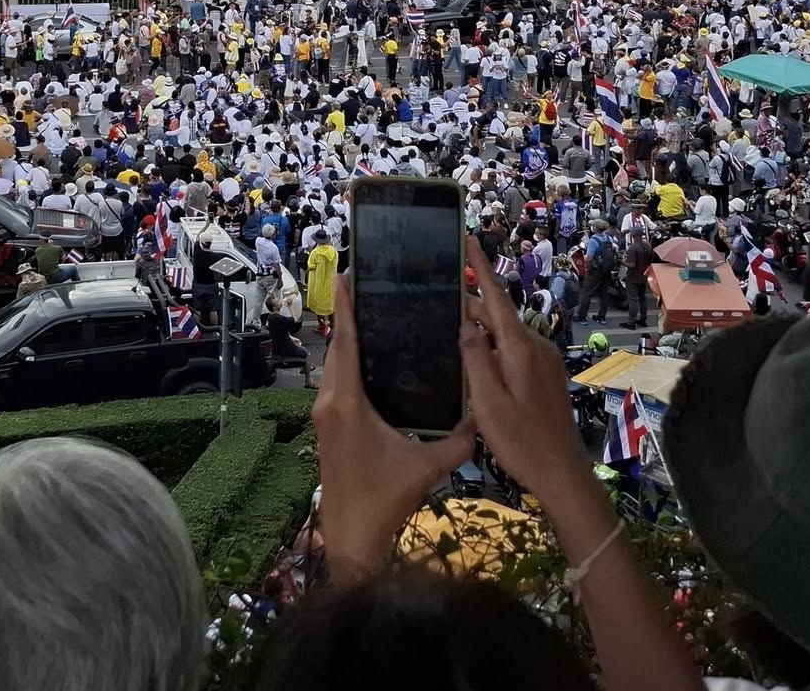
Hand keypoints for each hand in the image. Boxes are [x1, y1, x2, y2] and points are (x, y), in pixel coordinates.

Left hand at [312, 272, 472, 578]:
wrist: (350, 535)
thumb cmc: (384, 498)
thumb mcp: (427, 467)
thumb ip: (459, 440)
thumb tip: (484, 414)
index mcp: (346, 402)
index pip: (344, 342)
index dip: (345, 308)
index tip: (346, 275)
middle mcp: (329, 401)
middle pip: (337, 348)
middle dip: (349, 317)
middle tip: (370, 287)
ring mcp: (324, 414)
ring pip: (335, 366)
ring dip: (348, 341)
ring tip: (372, 316)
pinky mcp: (327, 426)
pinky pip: (336, 382)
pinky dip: (349, 364)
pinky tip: (370, 360)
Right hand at [461, 236, 588, 495]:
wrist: (562, 472)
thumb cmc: (520, 440)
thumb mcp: (487, 401)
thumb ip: (474, 358)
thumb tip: (466, 323)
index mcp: (520, 347)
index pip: (496, 296)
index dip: (481, 266)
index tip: (468, 237)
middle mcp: (536, 346)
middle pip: (499, 314)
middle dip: (472, 304)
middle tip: (439, 299)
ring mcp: (545, 361)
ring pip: (506, 334)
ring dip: (481, 330)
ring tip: (451, 331)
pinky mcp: (546, 376)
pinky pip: (515, 350)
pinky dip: (494, 347)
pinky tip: (476, 362)